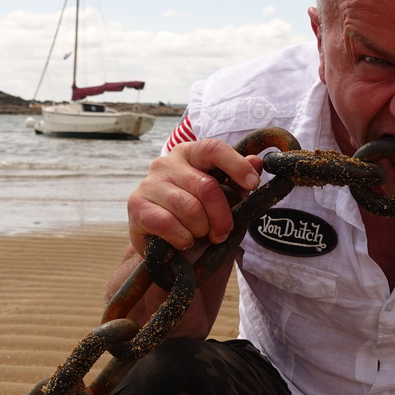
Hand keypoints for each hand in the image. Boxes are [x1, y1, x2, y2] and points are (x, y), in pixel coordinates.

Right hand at [126, 138, 262, 254]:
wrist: (164, 247)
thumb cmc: (197, 218)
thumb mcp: (224, 200)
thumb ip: (238, 182)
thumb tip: (257, 162)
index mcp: (190, 154)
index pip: (213, 148)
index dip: (236, 165)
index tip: (253, 184)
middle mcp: (166, 163)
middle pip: (207, 187)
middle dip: (222, 216)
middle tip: (222, 232)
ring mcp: (149, 184)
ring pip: (189, 208)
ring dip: (201, 229)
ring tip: (198, 235)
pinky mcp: (137, 206)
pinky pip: (169, 224)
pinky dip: (183, 238)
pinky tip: (183, 241)